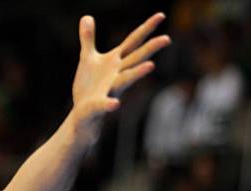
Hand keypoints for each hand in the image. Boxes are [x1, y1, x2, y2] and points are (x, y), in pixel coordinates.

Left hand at [70, 13, 170, 137]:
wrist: (84, 114)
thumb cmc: (89, 87)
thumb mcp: (87, 59)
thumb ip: (88, 39)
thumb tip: (86, 17)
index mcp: (115, 62)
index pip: (133, 42)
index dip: (146, 28)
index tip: (161, 15)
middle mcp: (117, 75)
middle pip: (136, 59)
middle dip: (150, 49)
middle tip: (166, 39)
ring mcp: (110, 90)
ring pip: (126, 80)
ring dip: (138, 73)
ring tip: (150, 65)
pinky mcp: (98, 105)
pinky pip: (105, 104)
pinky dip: (109, 104)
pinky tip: (115, 103)